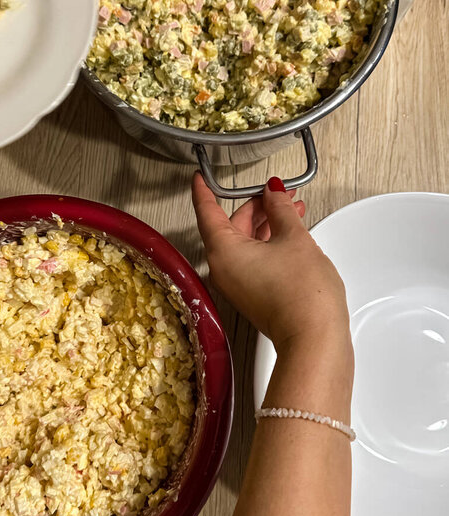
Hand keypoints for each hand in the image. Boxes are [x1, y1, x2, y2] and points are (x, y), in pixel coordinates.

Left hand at [192, 173, 350, 352]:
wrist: (314, 338)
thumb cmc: (301, 294)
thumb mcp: (293, 237)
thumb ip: (280, 208)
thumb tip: (274, 193)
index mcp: (223, 251)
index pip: (207, 211)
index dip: (204, 190)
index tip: (201, 178)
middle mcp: (224, 269)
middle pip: (231, 226)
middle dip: (255, 206)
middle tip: (276, 191)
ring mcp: (238, 284)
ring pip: (245, 243)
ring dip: (267, 223)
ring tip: (291, 208)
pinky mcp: (253, 294)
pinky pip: (254, 259)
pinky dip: (269, 242)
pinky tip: (290, 232)